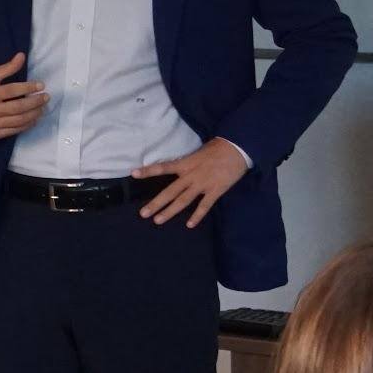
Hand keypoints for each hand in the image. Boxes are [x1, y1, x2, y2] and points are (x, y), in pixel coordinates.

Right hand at [0, 52, 48, 141]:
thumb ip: (6, 68)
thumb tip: (22, 56)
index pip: (12, 91)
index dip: (28, 88)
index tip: (41, 85)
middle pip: (17, 107)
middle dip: (35, 102)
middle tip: (46, 97)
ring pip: (18, 121)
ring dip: (34, 114)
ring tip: (43, 108)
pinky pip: (14, 131)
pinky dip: (27, 125)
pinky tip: (34, 119)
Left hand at [136, 138, 250, 227]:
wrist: (238, 148)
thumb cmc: (217, 148)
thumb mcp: (197, 152)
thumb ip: (187, 163)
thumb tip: (176, 169)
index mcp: (186, 163)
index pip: (163, 167)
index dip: (148, 171)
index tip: (133, 174)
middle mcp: (191, 175)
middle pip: (170, 191)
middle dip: (156, 203)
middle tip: (143, 214)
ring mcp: (203, 184)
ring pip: (183, 200)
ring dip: (170, 211)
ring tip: (158, 220)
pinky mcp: (216, 190)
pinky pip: (205, 205)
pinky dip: (197, 215)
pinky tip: (189, 224)